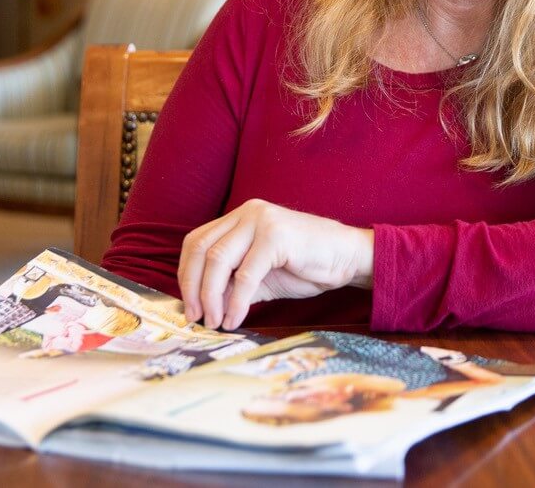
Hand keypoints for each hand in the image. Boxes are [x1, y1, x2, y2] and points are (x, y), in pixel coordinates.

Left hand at [178, 199, 374, 329]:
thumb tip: (202, 308)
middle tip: (196, 318)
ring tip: (214, 322)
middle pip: (202, 249)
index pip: (197, 242)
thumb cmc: (306, 266)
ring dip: (211, 297)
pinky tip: (235, 319)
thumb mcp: (260, 276)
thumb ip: (232, 284)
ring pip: (218, 260)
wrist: (347, 258)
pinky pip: (246, 274)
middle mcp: (246, 213)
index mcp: (239, 217)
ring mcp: (261, 220)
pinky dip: (237, 301)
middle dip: (193, 288)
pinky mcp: (276, 236)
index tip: (189, 306)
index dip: (186, 275)